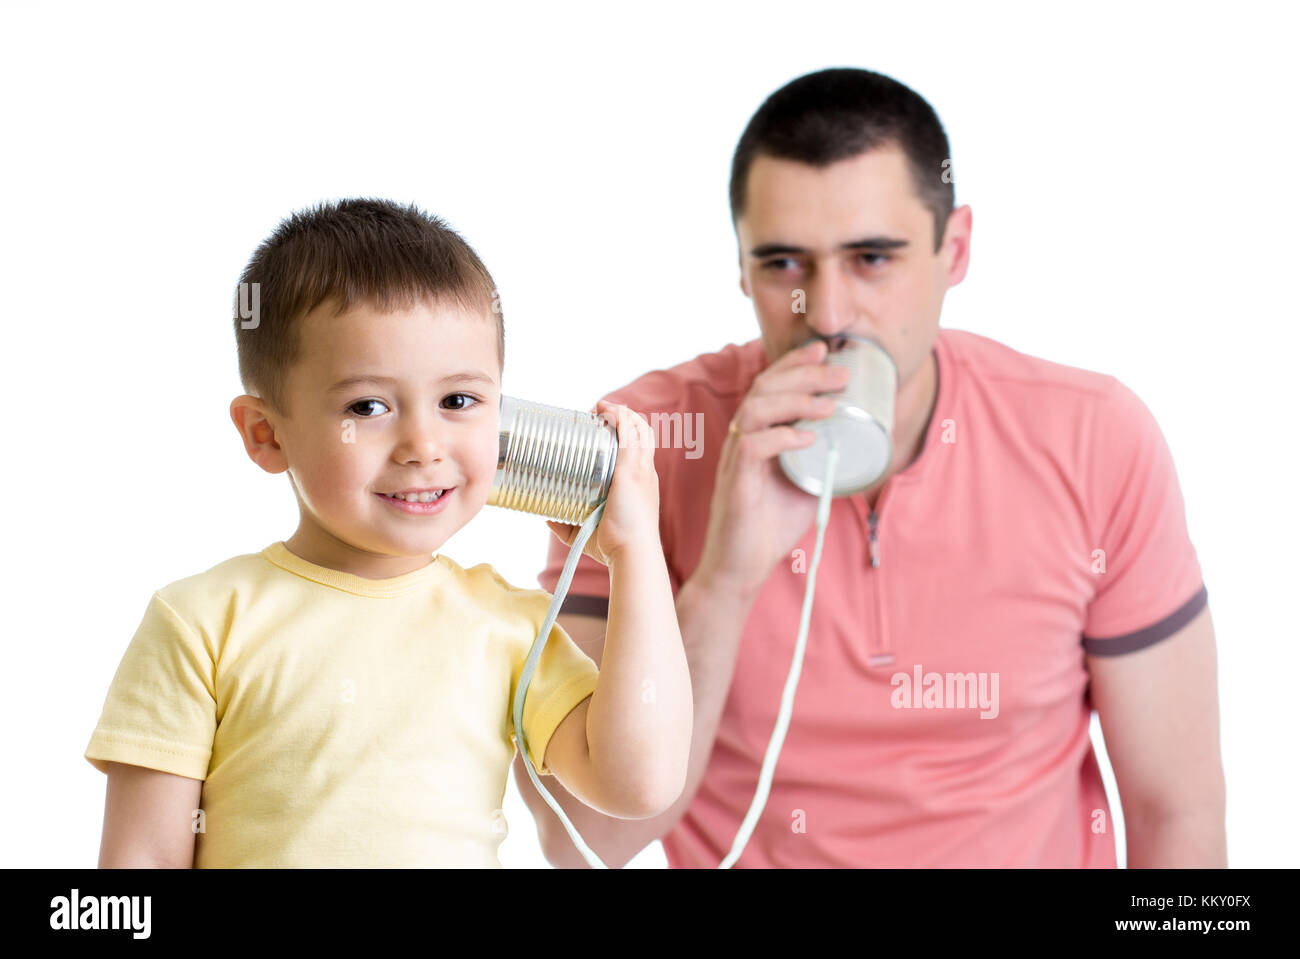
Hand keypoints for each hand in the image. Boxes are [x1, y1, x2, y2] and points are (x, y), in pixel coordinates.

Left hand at [546, 401, 660, 566]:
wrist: (632, 552)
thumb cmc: (615, 546)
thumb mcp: (586, 532)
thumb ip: (566, 525)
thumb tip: (545, 516)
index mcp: (640, 483)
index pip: (639, 448)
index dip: (626, 433)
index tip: (603, 426)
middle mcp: (645, 472)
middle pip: (641, 433)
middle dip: (623, 417)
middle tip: (598, 413)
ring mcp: (640, 469)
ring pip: (638, 429)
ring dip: (621, 412)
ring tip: (602, 406)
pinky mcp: (632, 470)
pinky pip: (630, 434)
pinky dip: (621, 418)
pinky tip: (608, 410)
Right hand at [693, 338, 849, 597]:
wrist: (741, 568)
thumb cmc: (770, 527)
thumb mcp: (808, 485)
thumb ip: (827, 462)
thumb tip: (866, 445)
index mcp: (756, 434)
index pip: (770, 385)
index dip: (795, 363)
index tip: (827, 349)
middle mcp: (741, 439)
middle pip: (765, 388)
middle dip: (804, 373)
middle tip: (840, 371)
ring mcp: (735, 459)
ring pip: (756, 409)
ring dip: (796, 401)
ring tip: (830, 404)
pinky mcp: (735, 482)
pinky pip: (752, 446)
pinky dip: (782, 437)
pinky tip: (808, 438)